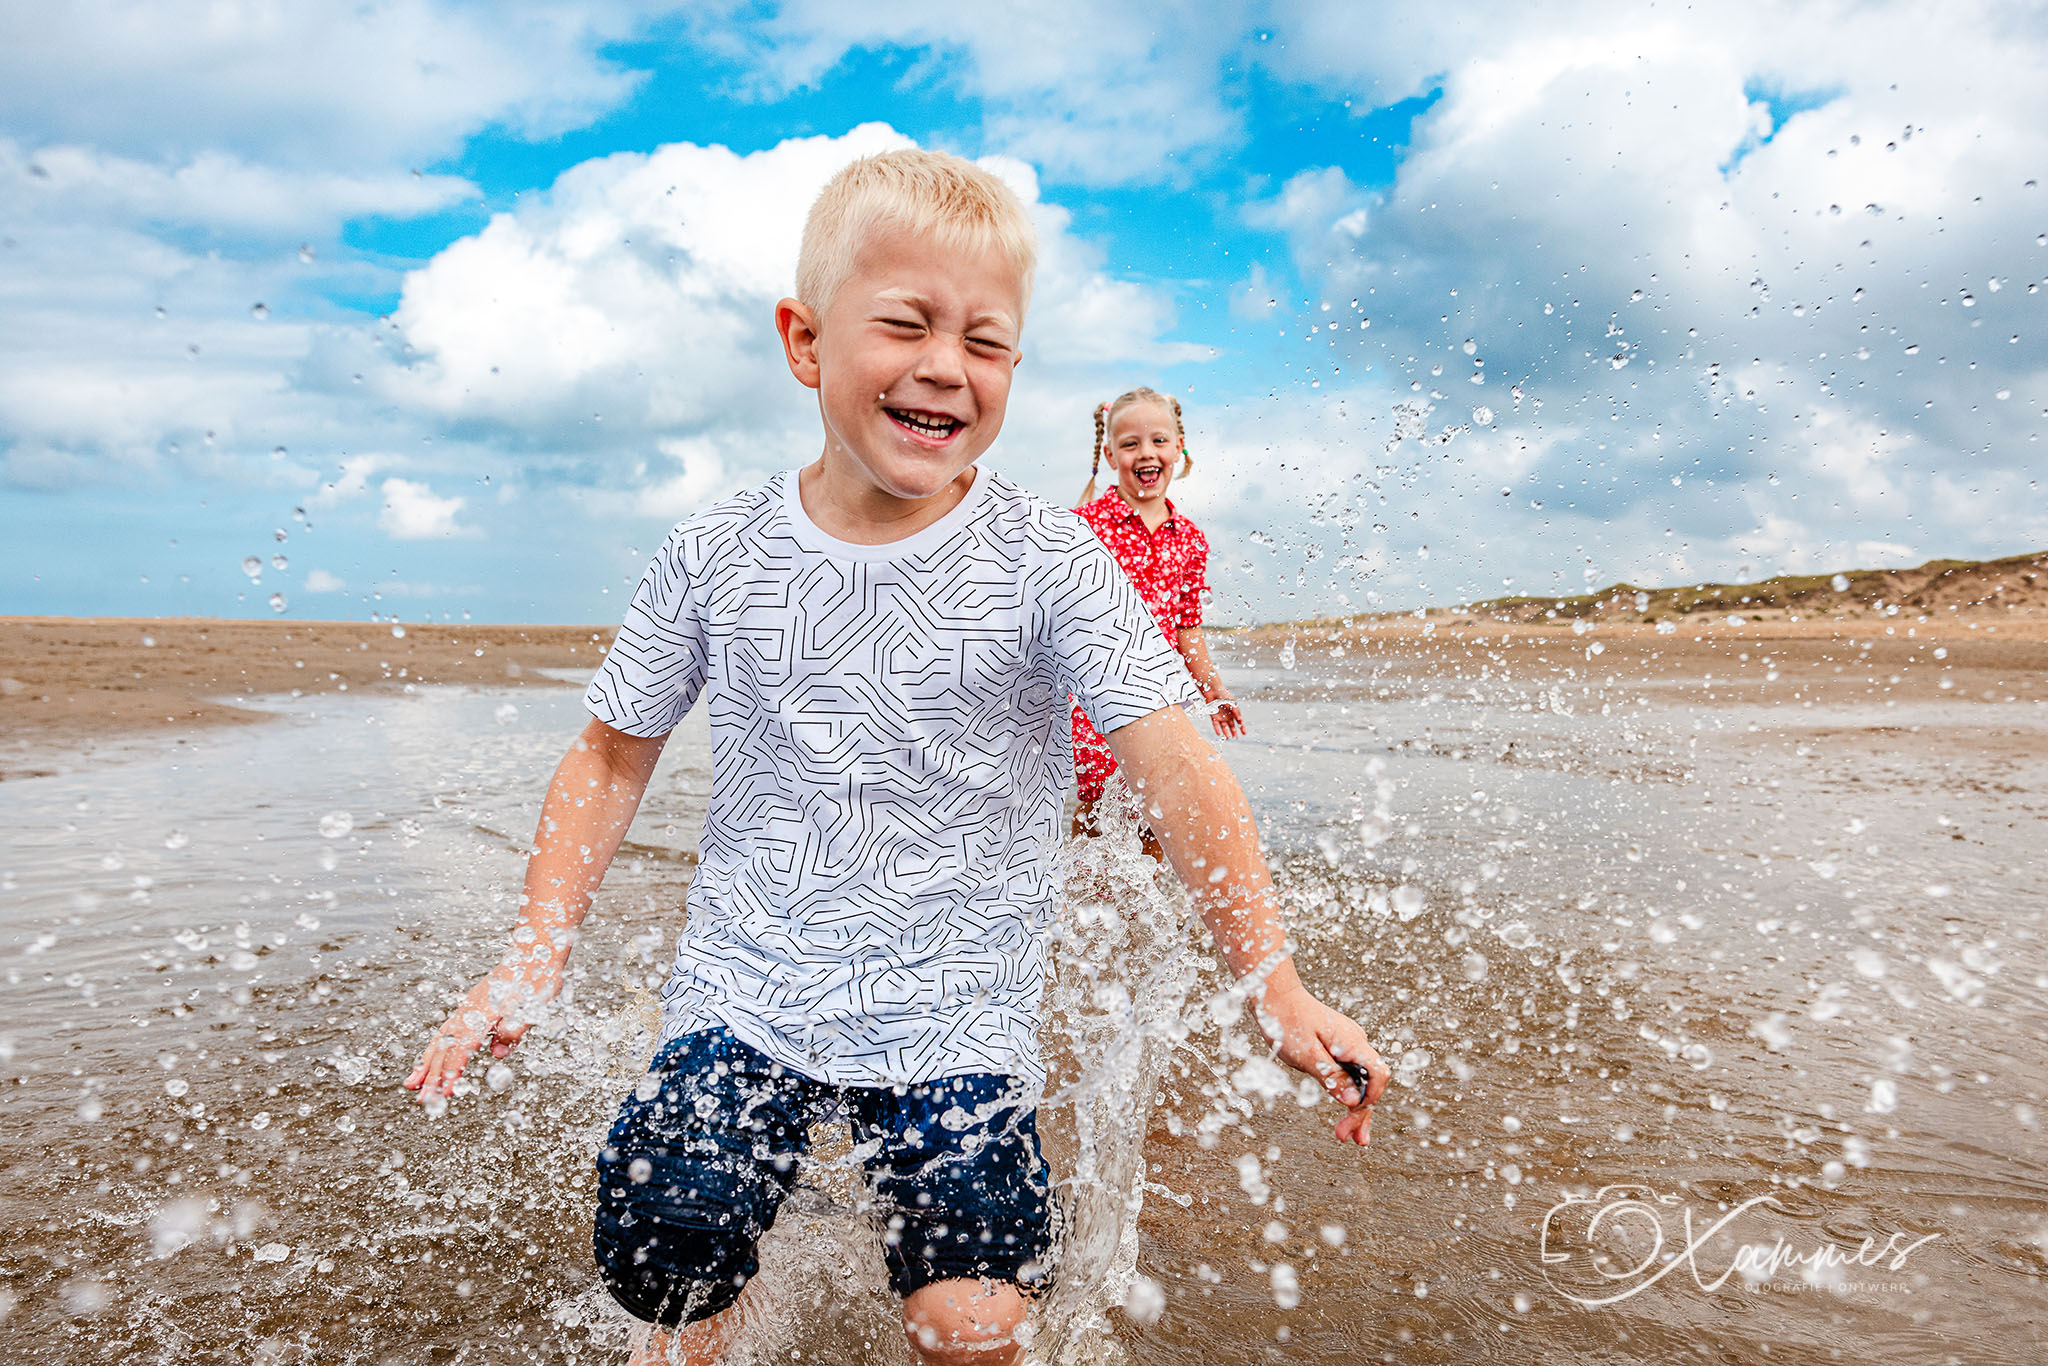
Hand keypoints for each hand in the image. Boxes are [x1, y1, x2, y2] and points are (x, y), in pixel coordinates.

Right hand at [402, 962, 559, 1100]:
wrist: (534, 949)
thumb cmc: (537, 977)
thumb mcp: (534, 1006)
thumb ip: (514, 1031)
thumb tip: (497, 1054)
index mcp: (483, 1013)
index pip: (463, 1049)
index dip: (453, 1072)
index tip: (446, 1093)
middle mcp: (469, 1010)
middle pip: (445, 1047)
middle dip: (433, 1075)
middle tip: (422, 1100)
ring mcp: (468, 1007)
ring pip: (441, 1039)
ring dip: (427, 1063)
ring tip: (412, 1084)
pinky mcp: (472, 1005)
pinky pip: (447, 1030)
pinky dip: (436, 1047)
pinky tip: (432, 1058)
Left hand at [1205, 693, 1244, 738]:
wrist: (1213, 690)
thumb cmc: (1224, 694)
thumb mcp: (1232, 702)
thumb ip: (1236, 711)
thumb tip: (1240, 719)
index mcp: (1233, 712)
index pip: (1239, 721)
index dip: (1242, 727)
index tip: (1244, 732)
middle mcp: (1227, 715)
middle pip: (1232, 725)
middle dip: (1234, 732)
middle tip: (1236, 737)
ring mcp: (1220, 716)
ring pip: (1224, 726)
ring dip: (1226, 732)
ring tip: (1228, 737)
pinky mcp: (1213, 716)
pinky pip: (1215, 724)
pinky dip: (1217, 729)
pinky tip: (1219, 734)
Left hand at [1253, 979, 1389, 1145]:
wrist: (1275, 995)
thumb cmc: (1286, 1021)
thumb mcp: (1306, 1055)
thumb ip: (1331, 1077)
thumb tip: (1353, 1101)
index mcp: (1352, 1042)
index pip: (1378, 1073)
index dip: (1371, 1097)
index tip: (1355, 1115)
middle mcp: (1355, 1041)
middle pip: (1370, 1082)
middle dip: (1361, 1112)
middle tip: (1350, 1140)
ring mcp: (1347, 1043)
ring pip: (1359, 1079)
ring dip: (1354, 1106)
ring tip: (1348, 1135)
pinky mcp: (1337, 1045)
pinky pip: (1349, 1071)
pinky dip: (1346, 1091)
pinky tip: (1343, 1107)